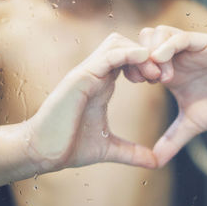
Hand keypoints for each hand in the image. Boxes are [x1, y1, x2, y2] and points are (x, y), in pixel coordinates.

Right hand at [23, 33, 156, 172]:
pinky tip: (144, 61)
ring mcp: (87, 74)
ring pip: (117, 43)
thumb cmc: (71, 148)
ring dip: (140, 53)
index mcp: (102, 85)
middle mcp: (95, 74)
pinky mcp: (81, 78)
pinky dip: (128, 54)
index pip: (128, 59)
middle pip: (124, 44)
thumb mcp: (110, 148)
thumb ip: (133, 153)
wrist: (44, 154)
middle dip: (147, 55)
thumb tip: (156, 162)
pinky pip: (108, 56)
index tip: (162, 80)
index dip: (147, 64)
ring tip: (155, 74)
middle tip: (162, 76)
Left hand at [137, 26, 206, 165]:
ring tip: (158, 78)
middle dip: (138, 57)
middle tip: (142, 79)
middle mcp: (178, 56)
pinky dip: (167, 47)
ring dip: (152, 52)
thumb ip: (172, 139)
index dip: (132, 66)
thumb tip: (155, 162)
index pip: (141, 57)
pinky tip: (162, 61)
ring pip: (159, 33)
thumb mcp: (192, 124)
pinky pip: (181, 37)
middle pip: (145, 40)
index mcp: (170, 70)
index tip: (132, 83)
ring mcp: (191, 48)